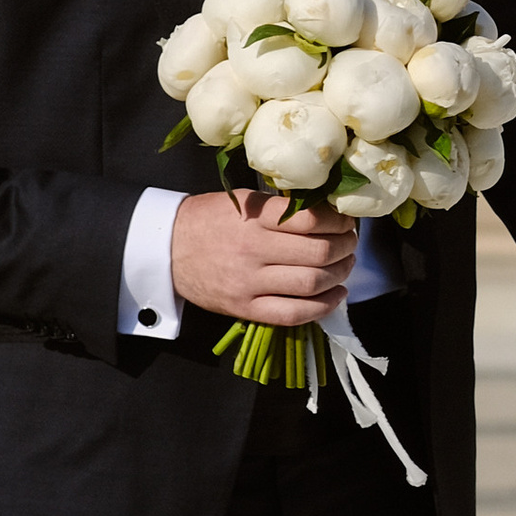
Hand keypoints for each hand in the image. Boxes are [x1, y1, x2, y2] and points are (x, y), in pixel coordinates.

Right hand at [172, 186, 358, 326]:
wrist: (166, 249)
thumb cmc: (208, 220)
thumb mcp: (242, 201)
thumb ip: (280, 208)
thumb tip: (328, 212)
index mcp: (254, 218)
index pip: (312, 219)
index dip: (339, 222)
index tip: (347, 221)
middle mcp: (254, 250)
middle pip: (319, 253)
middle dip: (345, 248)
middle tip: (350, 243)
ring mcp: (249, 283)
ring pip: (311, 283)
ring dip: (340, 275)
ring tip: (345, 266)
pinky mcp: (244, 308)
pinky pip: (293, 313)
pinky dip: (323, 306)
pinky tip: (335, 295)